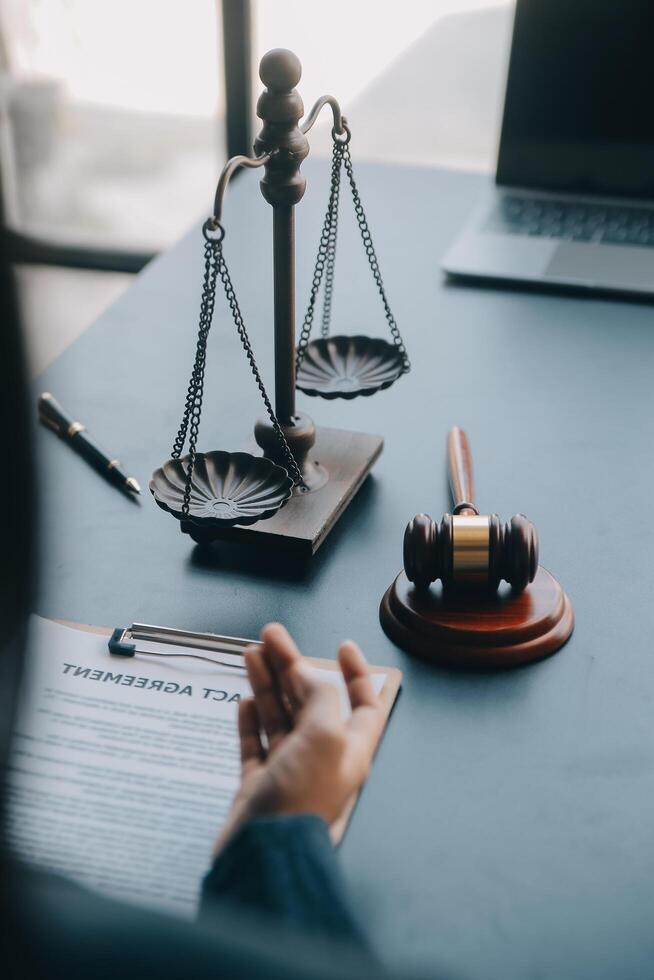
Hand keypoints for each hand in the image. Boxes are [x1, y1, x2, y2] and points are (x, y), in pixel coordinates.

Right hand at [214, 623, 384, 853]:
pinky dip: (250, 721)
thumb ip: (320, 699)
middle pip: (310, 701)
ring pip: (279, 717)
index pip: (364, 705)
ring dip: (267, 684)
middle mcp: (321, 758)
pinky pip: (255, 745)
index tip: (344, 646)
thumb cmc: (301, 800)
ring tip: (252, 654)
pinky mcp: (258, 786)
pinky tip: (244, 701)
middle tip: (272, 636)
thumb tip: (310, 676)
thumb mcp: (324, 736)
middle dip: (292, 666)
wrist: (264, 853)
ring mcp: (287, 772)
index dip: (357, 674)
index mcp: (349, 749)